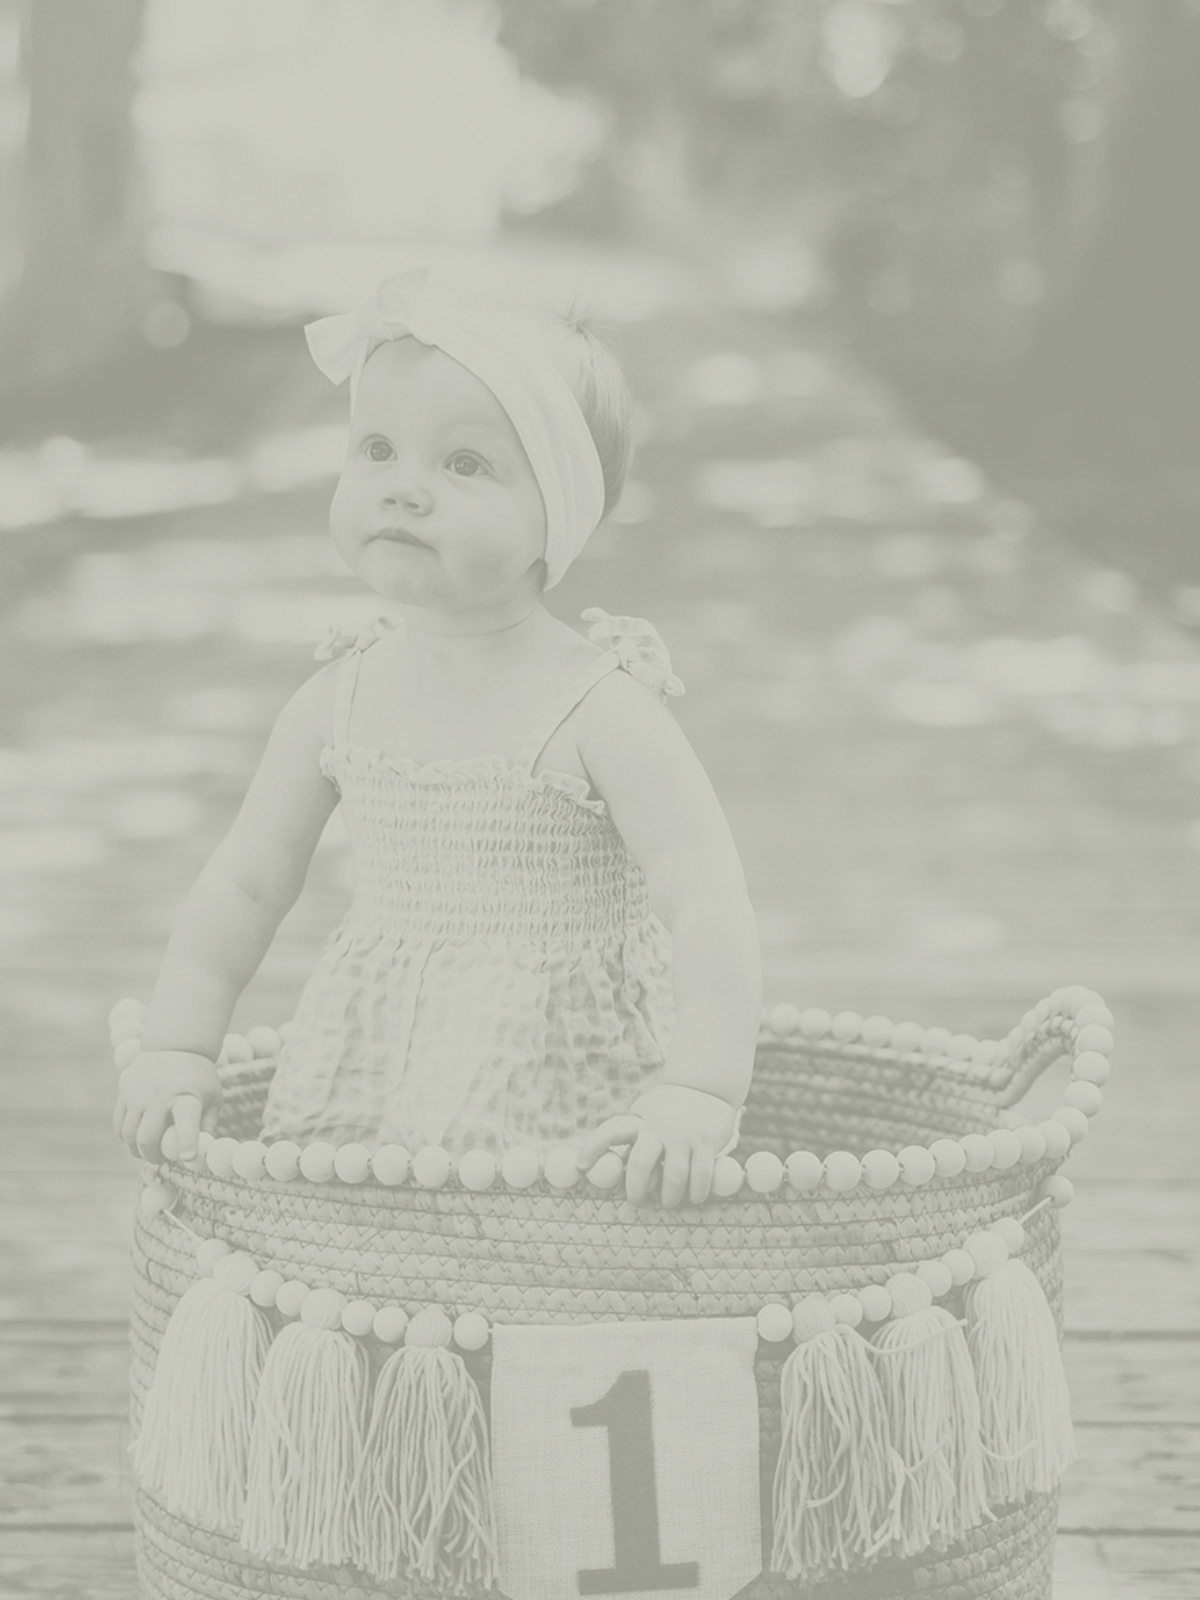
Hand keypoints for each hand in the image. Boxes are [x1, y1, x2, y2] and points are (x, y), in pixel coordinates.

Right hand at [113, 1050, 221, 1162]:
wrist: (175, 1044)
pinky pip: (119, 1125)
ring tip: (149, 1149)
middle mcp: (159, 1096)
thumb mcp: (213, 1097)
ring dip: (137, 1149)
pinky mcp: (124, 1092)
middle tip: (161, 1158)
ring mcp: (138, 1094)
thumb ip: (207, 1125)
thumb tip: (202, 1153)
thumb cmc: (198, 1077)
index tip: (188, 1157)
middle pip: (146, 1139)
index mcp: (186, 1097)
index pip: (186, 1122)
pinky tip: (137, 1136)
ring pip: (128, 1135)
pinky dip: (126, 1136)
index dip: (186, 1142)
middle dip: (153, 1156)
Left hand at [575, 1084, 737, 1207]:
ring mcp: (683, 1134)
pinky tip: (695, 1196)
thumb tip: (614, 1171)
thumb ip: (633, 1141)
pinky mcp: (706, 1141)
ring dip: (670, 1197)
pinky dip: (697, 1193)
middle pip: (641, 1163)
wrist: (706, 1086)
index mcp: (639, 1122)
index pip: (611, 1131)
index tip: (582, 1166)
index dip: (594, 1147)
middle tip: (636, 1201)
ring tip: (669, 1202)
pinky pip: (701, 1175)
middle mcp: (659, 1127)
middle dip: (636, 1189)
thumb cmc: (667, 1111)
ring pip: (674, 1176)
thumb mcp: (645, 1118)